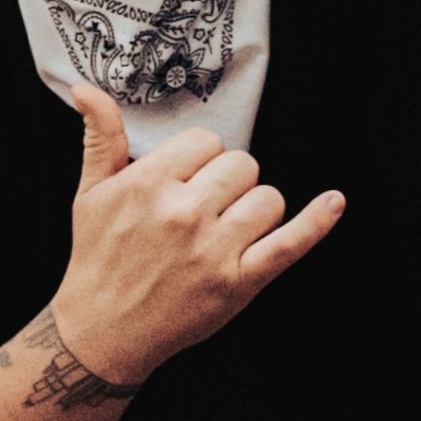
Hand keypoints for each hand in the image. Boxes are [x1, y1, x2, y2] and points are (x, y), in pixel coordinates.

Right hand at [47, 81, 346, 382]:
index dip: (199, 159)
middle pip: (241, 164)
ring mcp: (215, 249)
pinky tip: (334, 201)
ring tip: (225, 230)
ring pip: (266, 197)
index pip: (206, 141)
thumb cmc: (98, 259)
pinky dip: (317, 221)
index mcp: (148, 184)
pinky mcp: (240, 282)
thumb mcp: (89, 194)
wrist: (103, 331)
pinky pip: (291, 242)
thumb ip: (100, 138)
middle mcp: (184, 212)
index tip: (187, 181)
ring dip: (253, 209)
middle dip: (227, 182)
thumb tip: (86, 88)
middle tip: (203, 210)